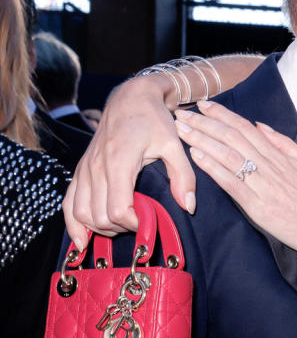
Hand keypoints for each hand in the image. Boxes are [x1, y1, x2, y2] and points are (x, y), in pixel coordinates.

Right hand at [63, 73, 195, 247]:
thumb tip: (188, 207)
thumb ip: (184, 177)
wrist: (131, 98)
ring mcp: (85, 169)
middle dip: (120, 229)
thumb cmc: (154, 120)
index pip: (118, 210)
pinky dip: (73, 223)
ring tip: (120, 227)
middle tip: (139, 223)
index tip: (150, 221)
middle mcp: (96, 167)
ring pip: (81, 214)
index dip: (135, 224)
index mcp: (119, 162)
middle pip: (99, 217)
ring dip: (99, 228)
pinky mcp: (80, 170)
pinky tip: (81, 239)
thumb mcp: (175, 145)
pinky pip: (68, 203)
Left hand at [174, 100, 296, 266]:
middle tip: (180, 113)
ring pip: (228, 155)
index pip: (246, 128)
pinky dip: (213, 167)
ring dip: (201, 140)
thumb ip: (284, 144)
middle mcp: (270, 166)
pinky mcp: (260, 207)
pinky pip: (232, 182)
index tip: (204, 105)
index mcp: (280, 155)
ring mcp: (264, 185)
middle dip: (204, 123)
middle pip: (232, 137)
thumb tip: (261, 126)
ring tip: (180, 130)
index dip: (223, 114)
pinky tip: (196, 156)